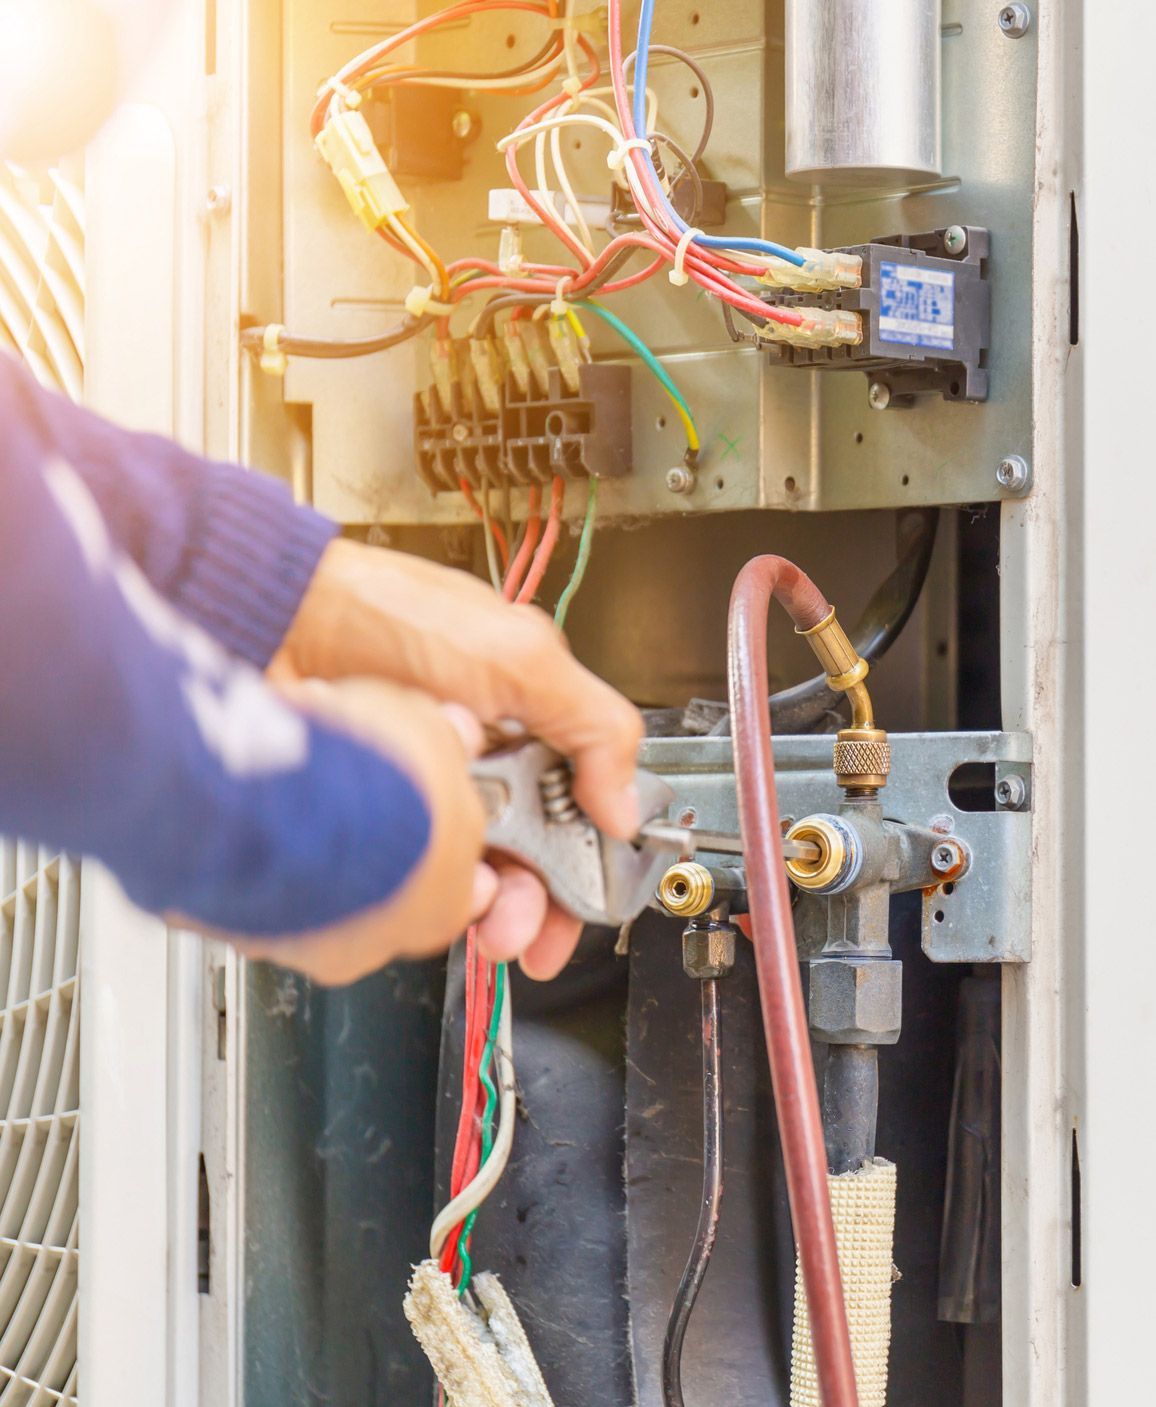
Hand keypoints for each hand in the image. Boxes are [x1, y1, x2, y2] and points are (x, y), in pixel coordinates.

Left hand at [273, 538, 643, 977]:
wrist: (268, 619)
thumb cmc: (382, 613)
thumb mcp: (516, 655)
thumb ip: (592, 724)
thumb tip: (626, 807)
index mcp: (521, 727)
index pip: (571, 814)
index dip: (583, 866)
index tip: (582, 904)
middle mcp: (472, 765)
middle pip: (521, 859)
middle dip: (531, 902)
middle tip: (522, 931)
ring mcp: (417, 795)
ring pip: (464, 877)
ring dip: (477, 906)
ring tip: (474, 917)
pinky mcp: (365, 821)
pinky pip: (402, 880)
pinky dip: (416, 896)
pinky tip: (417, 890)